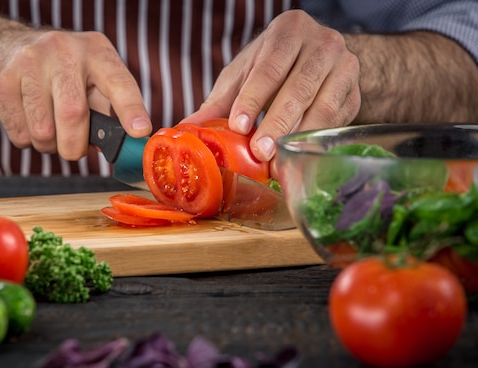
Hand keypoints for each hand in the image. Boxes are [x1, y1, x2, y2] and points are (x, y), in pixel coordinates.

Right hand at [0, 29, 151, 159]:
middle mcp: (64, 51)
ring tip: (49, 130)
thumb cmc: (57, 73)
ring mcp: (29, 62)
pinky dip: (27, 141)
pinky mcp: (1, 80)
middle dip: (75, 146)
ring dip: (49, 145)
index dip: (131, 109)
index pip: (119, 82)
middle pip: (73, 114)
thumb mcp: (89, 78)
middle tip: (74, 150)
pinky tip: (27, 120)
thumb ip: (106, 110)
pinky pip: (20, 134)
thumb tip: (119, 147)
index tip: (140, 132)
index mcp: (96, 51)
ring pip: (43, 131)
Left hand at [182, 10, 360, 178]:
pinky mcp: (355, 95)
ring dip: (298, 137)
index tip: (238, 124)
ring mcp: (345, 67)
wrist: (320, 59)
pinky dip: (314, 142)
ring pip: (323, 107)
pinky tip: (297, 158)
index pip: (270, 66)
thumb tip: (187, 129)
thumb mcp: (244, 74)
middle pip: (299, 88)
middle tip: (259, 152)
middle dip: (277, 123)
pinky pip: (336, 122)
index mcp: (289, 31)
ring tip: (276, 161)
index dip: (254, 97)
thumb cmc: (274, 65)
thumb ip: (219, 101)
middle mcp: (323, 43)